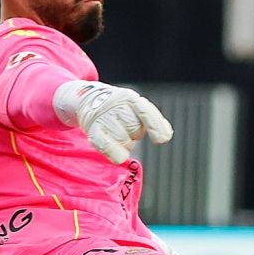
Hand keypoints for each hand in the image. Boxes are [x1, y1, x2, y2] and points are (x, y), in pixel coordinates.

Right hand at [53, 80, 173, 163]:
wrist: (88, 99)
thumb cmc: (119, 108)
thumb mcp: (136, 107)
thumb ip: (152, 120)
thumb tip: (165, 135)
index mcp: (131, 99)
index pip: (146, 112)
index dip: (156, 127)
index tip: (161, 139)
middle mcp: (116, 105)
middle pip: (136, 130)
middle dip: (135, 134)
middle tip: (125, 127)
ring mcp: (103, 117)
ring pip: (124, 140)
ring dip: (124, 142)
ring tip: (116, 133)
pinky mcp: (92, 129)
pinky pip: (107, 147)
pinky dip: (116, 154)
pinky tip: (118, 155)